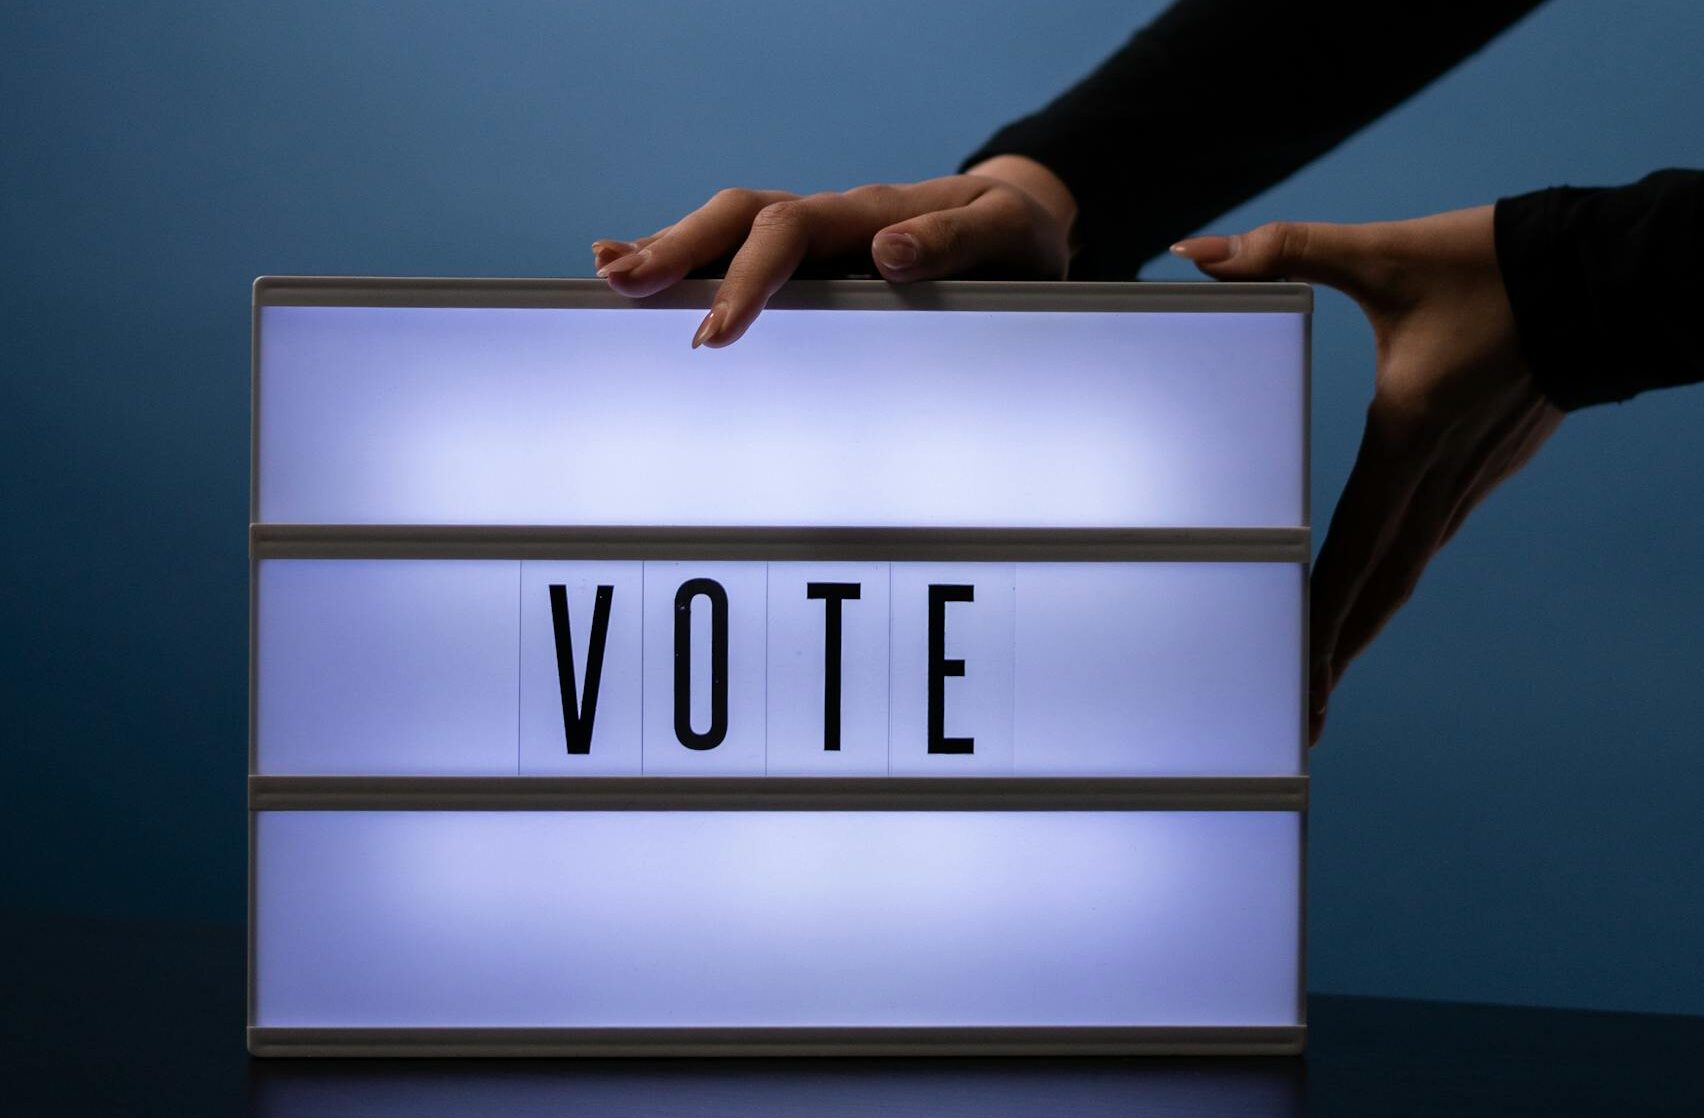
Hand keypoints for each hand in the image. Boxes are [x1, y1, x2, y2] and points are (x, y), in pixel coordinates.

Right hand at [591, 155, 1075, 347]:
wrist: (1023, 225)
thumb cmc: (1016, 240)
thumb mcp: (1007, 239)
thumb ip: (954, 244)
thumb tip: (888, 253)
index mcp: (870, 214)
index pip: (789, 233)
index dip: (746, 279)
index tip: (713, 332)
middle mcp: (831, 219)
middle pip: (737, 218)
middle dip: (676, 250)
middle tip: (618, 285)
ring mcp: (815, 238)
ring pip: (726, 229)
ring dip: (667, 250)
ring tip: (606, 276)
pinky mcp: (810, 259)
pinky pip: (738, 250)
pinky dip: (685, 257)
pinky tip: (634, 271)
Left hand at [1172, 206, 1562, 744]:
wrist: (1607, 270)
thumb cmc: (1495, 266)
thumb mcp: (1384, 254)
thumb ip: (1287, 252)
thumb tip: (1197, 253)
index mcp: (1407, 442)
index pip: (1353, 554)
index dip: (1322, 624)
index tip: (1297, 684)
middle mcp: (1440, 478)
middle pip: (1381, 589)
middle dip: (1337, 656)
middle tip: (1302, 718)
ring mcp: (1471, 479)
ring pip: (1407, 569)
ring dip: (1364, 622)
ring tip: (1324, 674)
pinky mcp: (1487, 465)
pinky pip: (1430, 538)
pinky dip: (1396, 576)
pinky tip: (1376, 588)